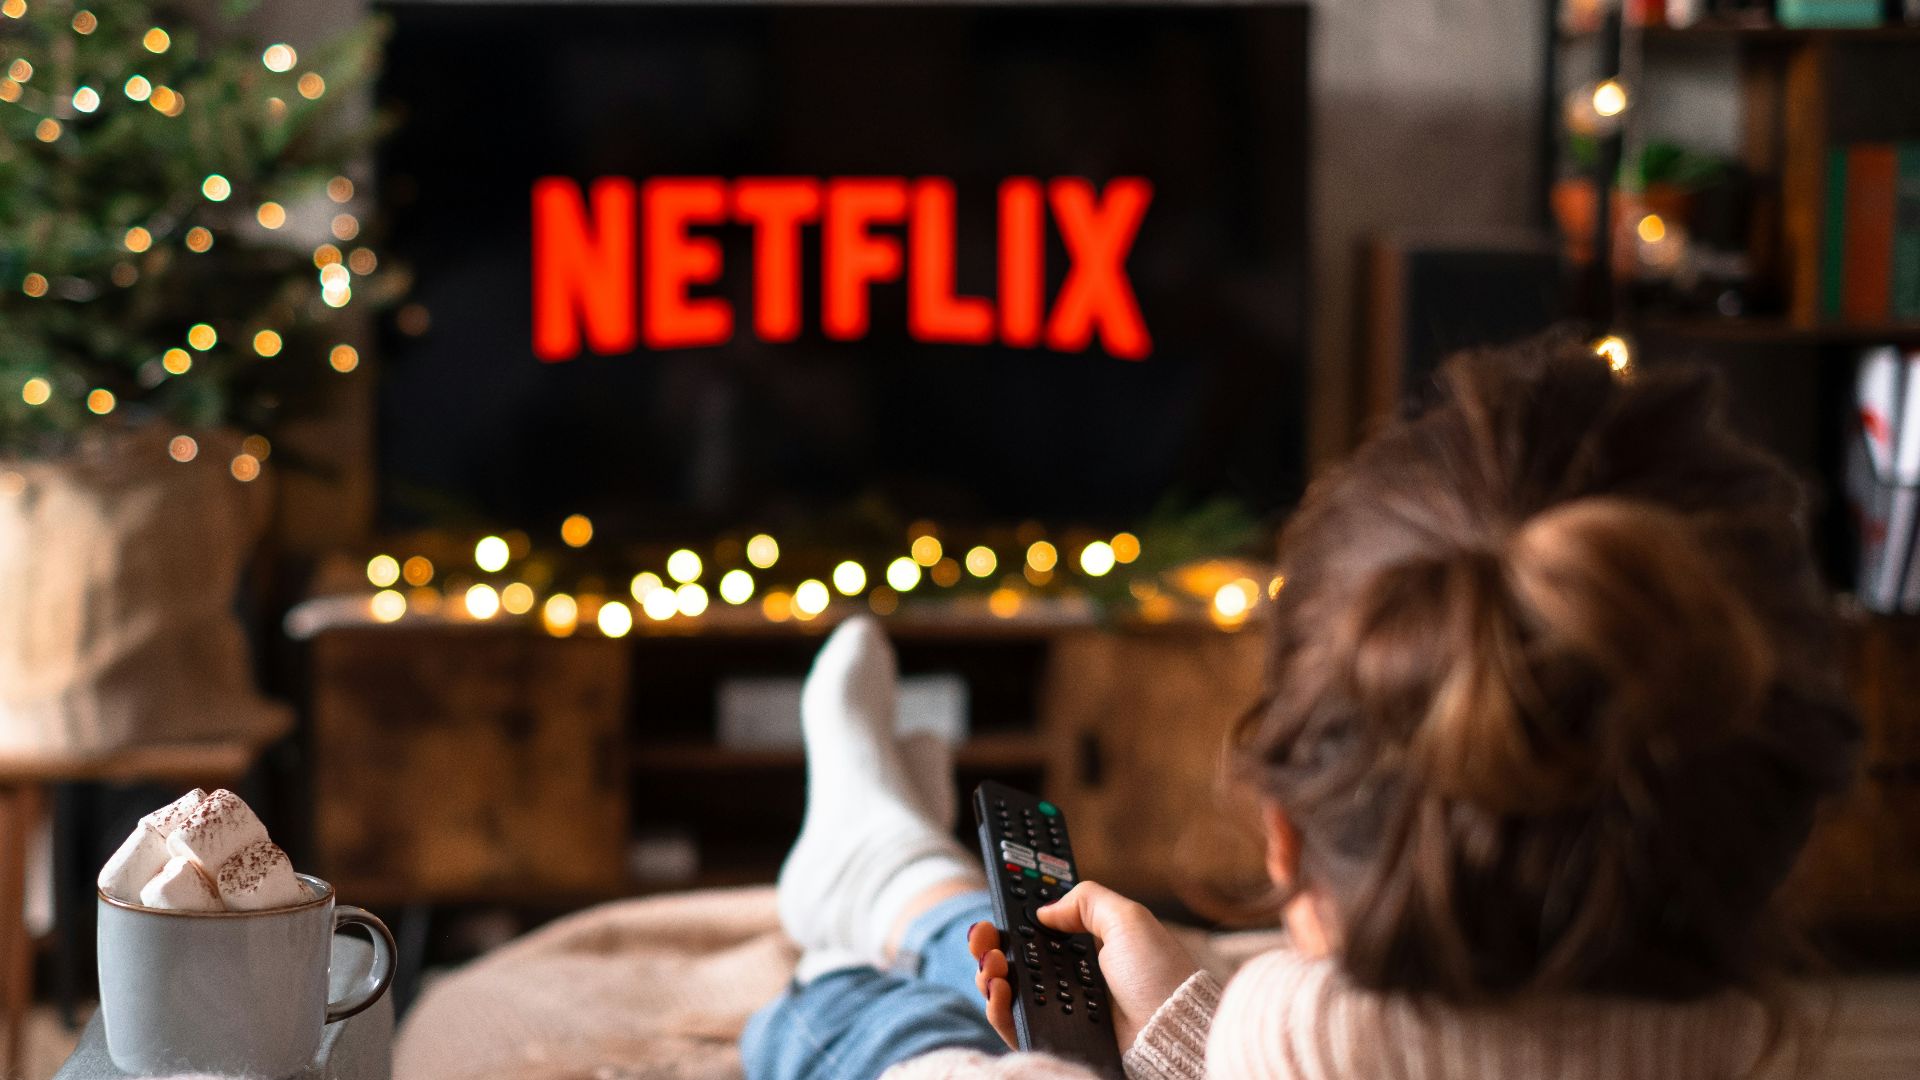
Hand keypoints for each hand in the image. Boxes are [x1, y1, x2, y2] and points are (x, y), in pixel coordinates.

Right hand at [968, 881, 1201, 1051]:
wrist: (1169, 1030)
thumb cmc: (1158, 975)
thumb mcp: (1129, 918)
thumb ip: (1088, 900)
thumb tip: (1046, 910)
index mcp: (1087, 950)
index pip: (1038, 933)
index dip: (1014, 922)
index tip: (998, 911)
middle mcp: (1070, 979)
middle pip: (1014, 960)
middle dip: (991, 943)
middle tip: (983, 935)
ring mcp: (1060, 1008)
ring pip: (1006, 990)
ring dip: (989, 971)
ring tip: (995, 963)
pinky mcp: (1053, 1037)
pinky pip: (1012, 1023)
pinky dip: (996, 1006)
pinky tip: (1000, 988)